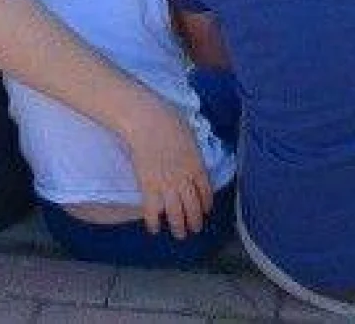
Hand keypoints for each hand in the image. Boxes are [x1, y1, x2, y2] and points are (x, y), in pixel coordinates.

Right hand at [119, 98, 212, 237]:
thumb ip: (192, 150)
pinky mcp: (148, 185)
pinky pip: (152, 209)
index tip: (206, 211)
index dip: (206, 203)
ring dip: (179, 225)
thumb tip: (192, 155)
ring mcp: (166, 184)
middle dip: (195, 220)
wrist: (148, 121)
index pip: (205, 190)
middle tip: (195, 230)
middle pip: (193, 205)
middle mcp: (184, 178)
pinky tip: (155, 229)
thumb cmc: (169, 120)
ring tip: (180, 235)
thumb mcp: (190, 134)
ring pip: (176, 211)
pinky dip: (153, 221)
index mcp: (197, 165)